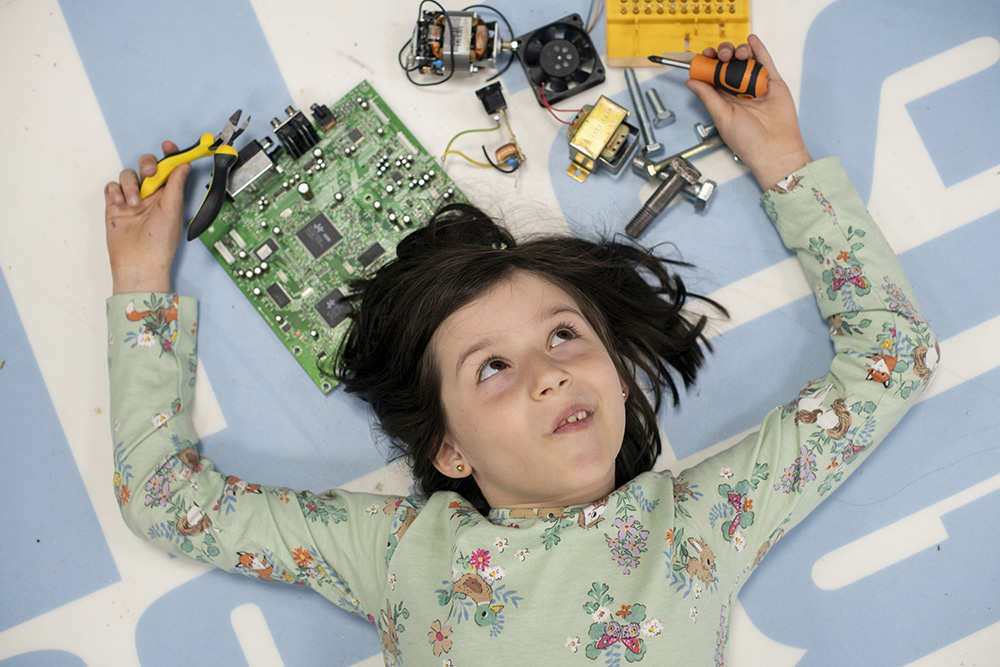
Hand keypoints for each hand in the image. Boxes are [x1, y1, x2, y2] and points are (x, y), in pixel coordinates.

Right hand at [105, 141, 189, 294]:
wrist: (139, 262)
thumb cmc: (160, 242)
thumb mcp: (172, 209)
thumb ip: (175, 185)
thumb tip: (184, 164)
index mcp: (169, 195)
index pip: (169, 169)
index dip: (169, 155)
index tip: (169, 146)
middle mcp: (151, 195)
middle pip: (146, 166)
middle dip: (147, 164)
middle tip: (149, 172)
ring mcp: (132, 199)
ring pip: (128, 176)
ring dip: (130, 185)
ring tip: (134, 204)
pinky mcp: (114, 206)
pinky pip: (111, 187)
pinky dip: (115, 191)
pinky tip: (120, 204)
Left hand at [685, 34, 811, 189]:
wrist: (775, 149)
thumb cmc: (748, 142)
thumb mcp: (722, 117)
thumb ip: (708, 97)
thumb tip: (691, 82)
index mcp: (723, 100)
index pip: (712, 77)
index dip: (707, 64)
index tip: (703, 57)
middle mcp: (739, 91)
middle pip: (728, 65)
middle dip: (723, 55)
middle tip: (722, 56)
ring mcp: (756, 86)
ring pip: (745, 62)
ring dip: (739, 52)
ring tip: (737, 54)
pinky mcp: (772, 83)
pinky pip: (766, 62)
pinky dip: (758, 49)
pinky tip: (751, 41)